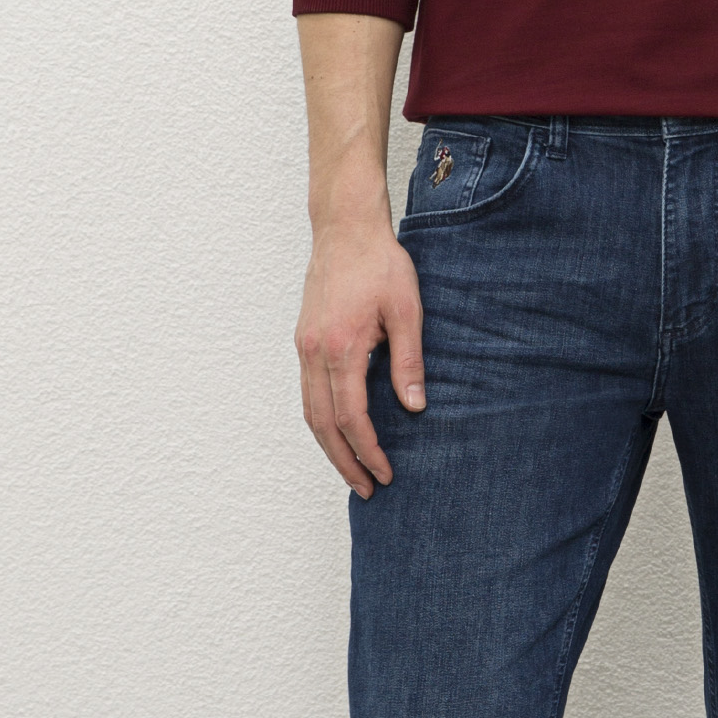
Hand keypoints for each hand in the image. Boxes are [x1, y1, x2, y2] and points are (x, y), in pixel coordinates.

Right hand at [296, 209, 424, 496]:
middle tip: (367, 489)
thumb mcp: (407, 310)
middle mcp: (314, 353)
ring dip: (329, 446)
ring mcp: (304, 347)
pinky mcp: (303, 341)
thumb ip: (408, 362)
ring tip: (353, 471)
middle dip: (344, 462)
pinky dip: (321, 421)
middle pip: (322, 425)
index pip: (351, 417)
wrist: (344, 228)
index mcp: (340, 348)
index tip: (386, 474)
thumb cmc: (380, 263)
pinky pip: (307, 393)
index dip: (368, 451)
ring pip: (309, 412)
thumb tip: (415, 408)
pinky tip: (339, 432)